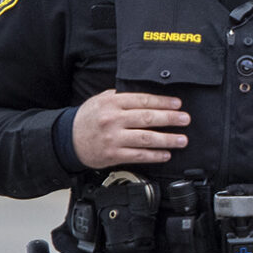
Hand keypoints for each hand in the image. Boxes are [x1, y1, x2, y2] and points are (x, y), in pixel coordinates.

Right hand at [72, 90, 188, 167]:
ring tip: (182, 140)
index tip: (178, 104)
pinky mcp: (113, 155)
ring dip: (167, 139)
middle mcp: (113, 120)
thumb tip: (147, 97)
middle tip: (185, 119)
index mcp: (111, 103)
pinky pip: (138, 155)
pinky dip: (154, 155)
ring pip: (146, 138)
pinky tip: (166, 154)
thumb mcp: (100, 100)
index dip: (163, 102)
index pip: (142, 100)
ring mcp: (113, 138)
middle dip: (170, 119)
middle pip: (147, 118)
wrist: (67, 139)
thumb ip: (121, 97)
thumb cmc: (88, 119)